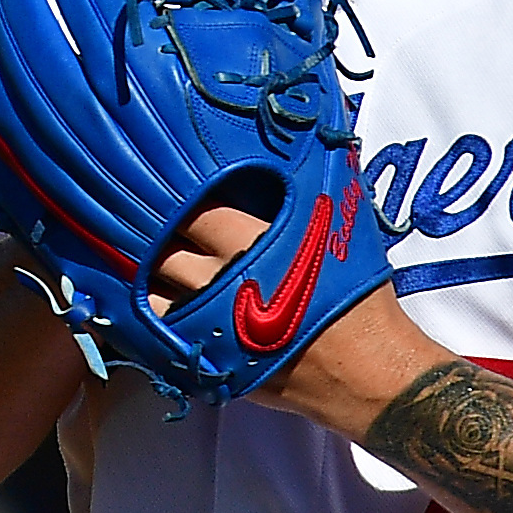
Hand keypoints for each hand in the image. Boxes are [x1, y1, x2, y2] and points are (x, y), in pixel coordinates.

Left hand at [147, 202, 436, 431]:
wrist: (372, 376)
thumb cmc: (360, 298)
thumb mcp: (340, 227)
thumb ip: (311, 184)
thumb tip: (313, 136)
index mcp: (244, 243)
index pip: (184, 206)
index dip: (171, 193)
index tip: (162, 183)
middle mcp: (217, 285)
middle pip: (158, 252)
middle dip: (151, 237)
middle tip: (142, 223)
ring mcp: (210, 332)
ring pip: (148, 300)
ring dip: (142, 282)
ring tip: (139, 266)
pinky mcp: (210, 366)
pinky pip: (160, 343)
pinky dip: (149, 325)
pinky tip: (147, 309)